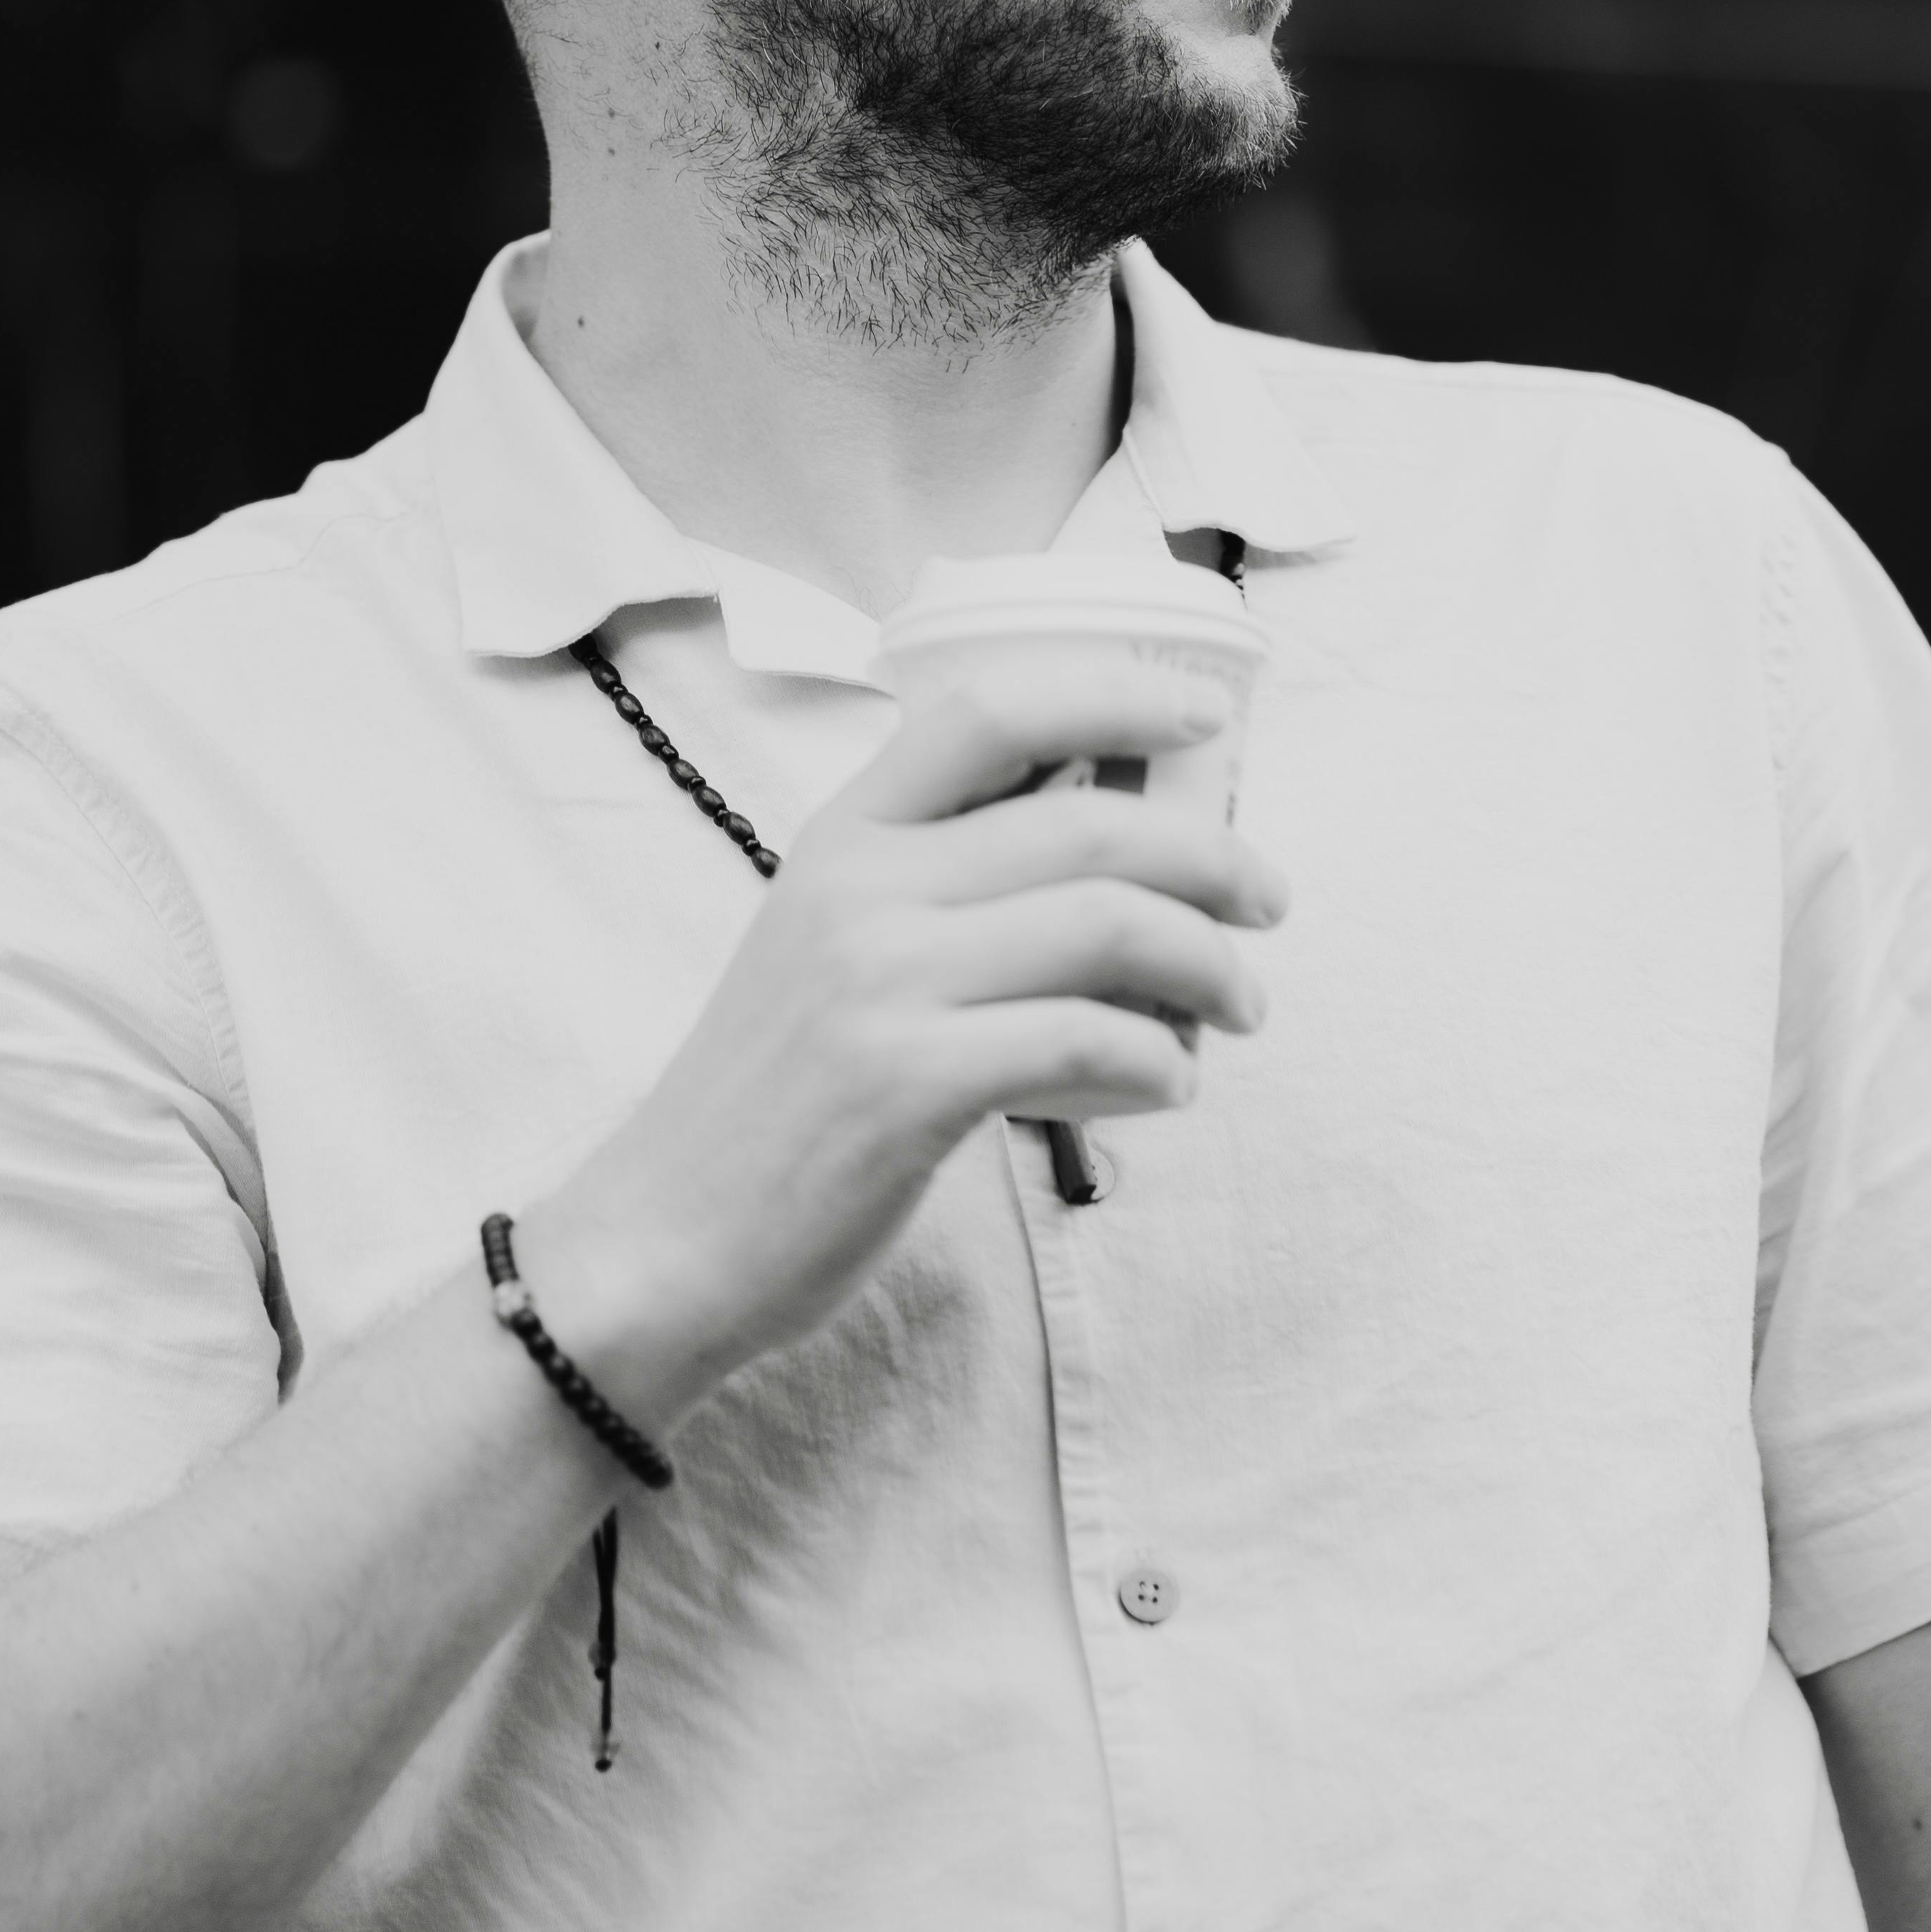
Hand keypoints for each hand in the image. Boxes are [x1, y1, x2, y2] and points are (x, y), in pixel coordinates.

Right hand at [528, 662, 1285, 1423]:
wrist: (662, 1237)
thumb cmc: (777, 1097)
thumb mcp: (832, 945)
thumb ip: (939, 883)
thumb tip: (1109, 841)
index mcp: (842, 834)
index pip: (992, 710)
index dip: (1115, 694)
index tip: (1202, 714)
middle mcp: (859, 888)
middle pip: (1090, 823)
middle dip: (1215, 858)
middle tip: (1268, 905)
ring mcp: (877, 984)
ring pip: (1108, 925)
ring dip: (1211, 964)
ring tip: (1241, 1005)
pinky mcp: (904, 1087)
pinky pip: (1087, 1042)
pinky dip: (1161, 1061)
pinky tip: (1171, 1084)